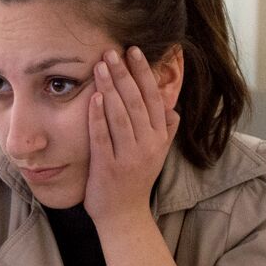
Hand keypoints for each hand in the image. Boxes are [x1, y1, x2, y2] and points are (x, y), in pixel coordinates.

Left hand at [84, 47, 179, 229]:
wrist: (124, 215)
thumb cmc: (135, 180)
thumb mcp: (156, 154)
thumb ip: (165, 132)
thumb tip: (172, 109)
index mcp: (159, 138)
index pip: (154, 98)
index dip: (144, 74)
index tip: (135, 51)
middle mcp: (147, 145)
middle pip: (137, 102)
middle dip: (125, 74)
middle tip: (113, 50)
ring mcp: (128, 156)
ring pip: (121, 116)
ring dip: (111, 88)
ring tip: (101, 65)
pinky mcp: (108, 167)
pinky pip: (103, 137)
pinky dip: (98, 117)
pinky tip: (93, 97)